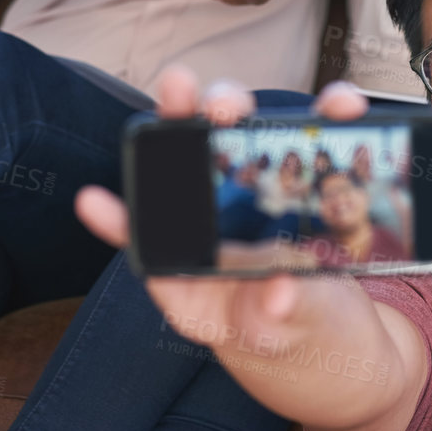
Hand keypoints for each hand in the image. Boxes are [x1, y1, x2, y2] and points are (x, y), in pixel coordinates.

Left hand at [76, 71, 370, 348]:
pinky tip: (339, 105)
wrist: (341, 335)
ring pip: (236, 142)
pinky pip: (307, 142)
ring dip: (233, 109)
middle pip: (185, 171)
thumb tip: (279, 291)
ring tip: (235, 100)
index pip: (148, 246)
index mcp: (198, 278)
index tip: (91, 201)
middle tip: (178, 90)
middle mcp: (218, 233)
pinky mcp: (302, 184)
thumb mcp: (287, 336)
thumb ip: (280, 316)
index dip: (118, 222)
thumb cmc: (296, 340)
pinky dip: (322, 118)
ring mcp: (256, 203)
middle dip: (177, 125)